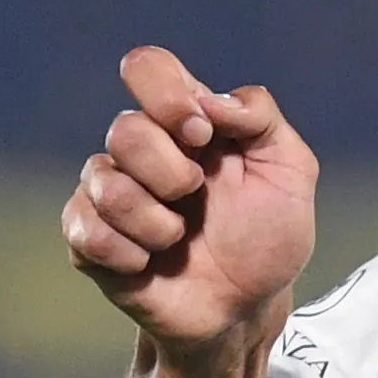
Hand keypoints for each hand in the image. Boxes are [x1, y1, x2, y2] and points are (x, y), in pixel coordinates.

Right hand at [62, 47, 319, 362]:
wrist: (246, 309)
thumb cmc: (268, 237)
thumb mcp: (290, 172)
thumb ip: (260, 118)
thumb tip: (209, 99)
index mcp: (185, 121)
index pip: (147, 68)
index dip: (167, 95)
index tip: (204, 135)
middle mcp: (139, 150)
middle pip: (125, 129)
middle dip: (172, 174)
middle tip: (197, 199)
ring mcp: (109, 193)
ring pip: (105, 184)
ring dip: (158, 223)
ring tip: (179, 241)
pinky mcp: (88, 240)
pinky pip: (87, 234)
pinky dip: (130, 255)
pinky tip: (150, 265)